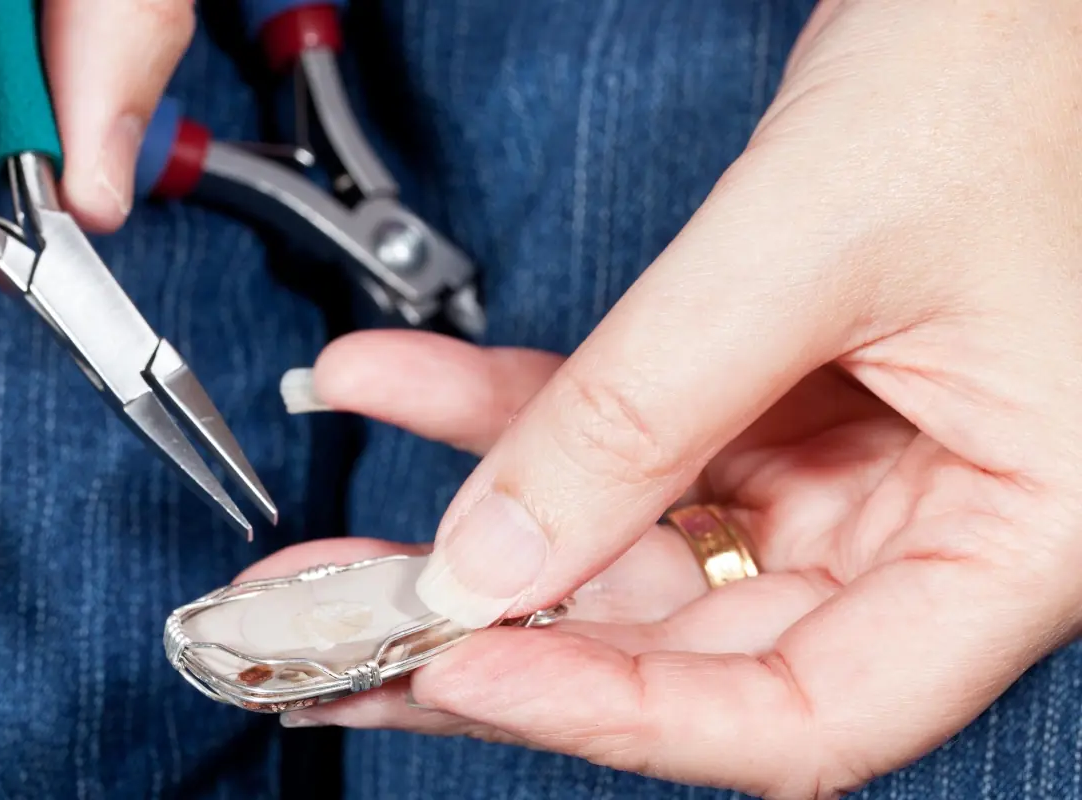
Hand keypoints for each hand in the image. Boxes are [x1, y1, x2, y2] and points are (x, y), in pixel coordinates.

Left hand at [249, 1, 1081, 795]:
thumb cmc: (1003, 70)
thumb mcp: (806, 246)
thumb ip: (643, 413)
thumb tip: (492, 555)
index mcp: (1020, 538)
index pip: (804, 715)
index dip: (621, 713)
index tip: (467, 672)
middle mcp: (932, 527)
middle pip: (689, 646)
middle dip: (501, 636)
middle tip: (344, 637)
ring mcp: (848, 469)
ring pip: (633, 546)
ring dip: (477, 533)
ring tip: (334, 549)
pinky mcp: (777, 403)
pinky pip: (624, 437)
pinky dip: (507, 411)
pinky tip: (397, 383)